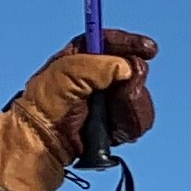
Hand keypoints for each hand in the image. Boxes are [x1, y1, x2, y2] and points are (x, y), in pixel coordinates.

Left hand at [0, 30, 159, 190]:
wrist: (40, 148)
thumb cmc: (42, 110)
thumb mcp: (63, 77)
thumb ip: (95, 66)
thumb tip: (125, 68)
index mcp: (78, 59)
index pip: (108, 42)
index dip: (130, 43)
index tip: (149, 50)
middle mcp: (94, 78)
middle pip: (130, 70)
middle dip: (133, 82)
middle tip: (126, 91)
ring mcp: (106, 102)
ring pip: (138, 97)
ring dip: (132, 108)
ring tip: (112, 119)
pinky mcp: (113, 124)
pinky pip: (138, 120)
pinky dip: (132, 126)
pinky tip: (116, 132)